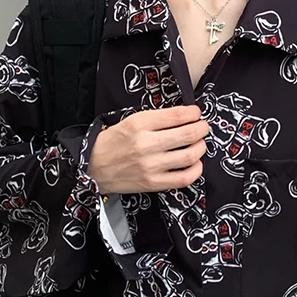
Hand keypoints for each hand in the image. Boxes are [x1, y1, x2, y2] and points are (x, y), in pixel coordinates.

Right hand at [86, 105, 209, 194]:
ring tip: (199, 144)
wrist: (93, 168)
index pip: (177, 115)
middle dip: (202, 129)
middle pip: (188, 134)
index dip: (193, 113)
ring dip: (201, 147)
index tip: (196, 113)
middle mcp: (146, 144)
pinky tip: (195, 164)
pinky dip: (196, 170)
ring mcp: (151, 166)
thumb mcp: (130, 122)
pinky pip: (184, 178)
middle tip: (203, 128)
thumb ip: (155, 119)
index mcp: (139, 124)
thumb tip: (184, 117)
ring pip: (190, 155)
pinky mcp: (153, 183)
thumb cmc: (112, 143)